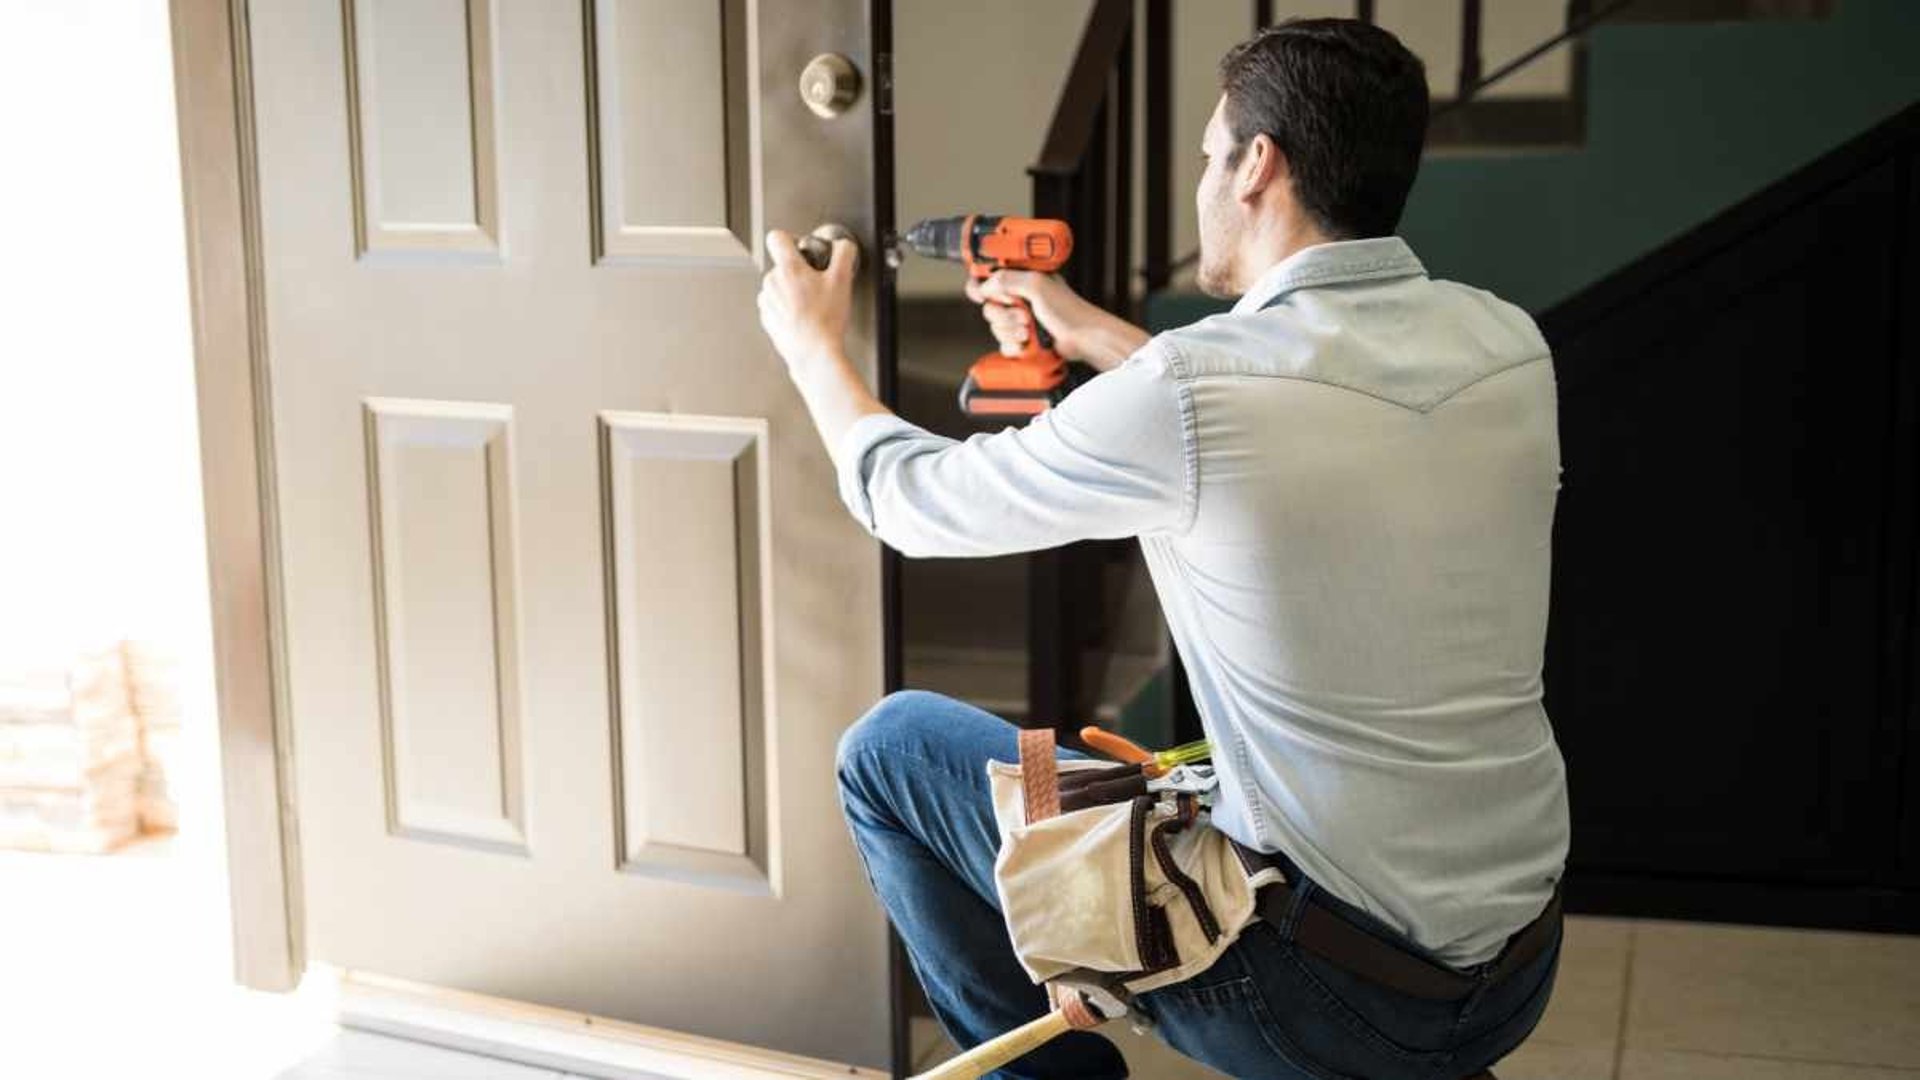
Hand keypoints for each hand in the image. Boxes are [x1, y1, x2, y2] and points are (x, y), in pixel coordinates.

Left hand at [757, 229, 857, 373]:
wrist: (814, 353)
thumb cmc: (826, 320)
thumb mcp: (843, 280)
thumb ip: (844, 253)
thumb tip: (843, 246)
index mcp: (788, 269)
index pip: (777, 238)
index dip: (791, 238)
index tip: (802, 249)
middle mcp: (772, 283)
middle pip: (782, 265)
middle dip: (799, 271)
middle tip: (817, 285)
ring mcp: (767, 302)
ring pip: (778, 286)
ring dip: (792, 291)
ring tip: (812, 304)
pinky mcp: (767, 319)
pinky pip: (776, 306)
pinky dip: (788, 308)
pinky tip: (805, 317)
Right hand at [964, 270, 1146, 372]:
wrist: (1084, 339)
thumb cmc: (1069, 311)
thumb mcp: (1038, 285)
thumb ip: (1008, 279)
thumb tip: (986, 285)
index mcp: (1022, 278)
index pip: (989, 277)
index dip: (981, 287)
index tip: (982, 295)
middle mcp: (1020, 297)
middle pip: (989, 306)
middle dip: (1004, 315)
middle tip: (1023, 315)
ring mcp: (1021, 319)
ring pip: (996, 327)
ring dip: (1010, 331)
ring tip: (1030, 331)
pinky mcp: (1023, 338)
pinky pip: (1004, 344)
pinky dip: (1013, 346)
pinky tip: (1027, 344)